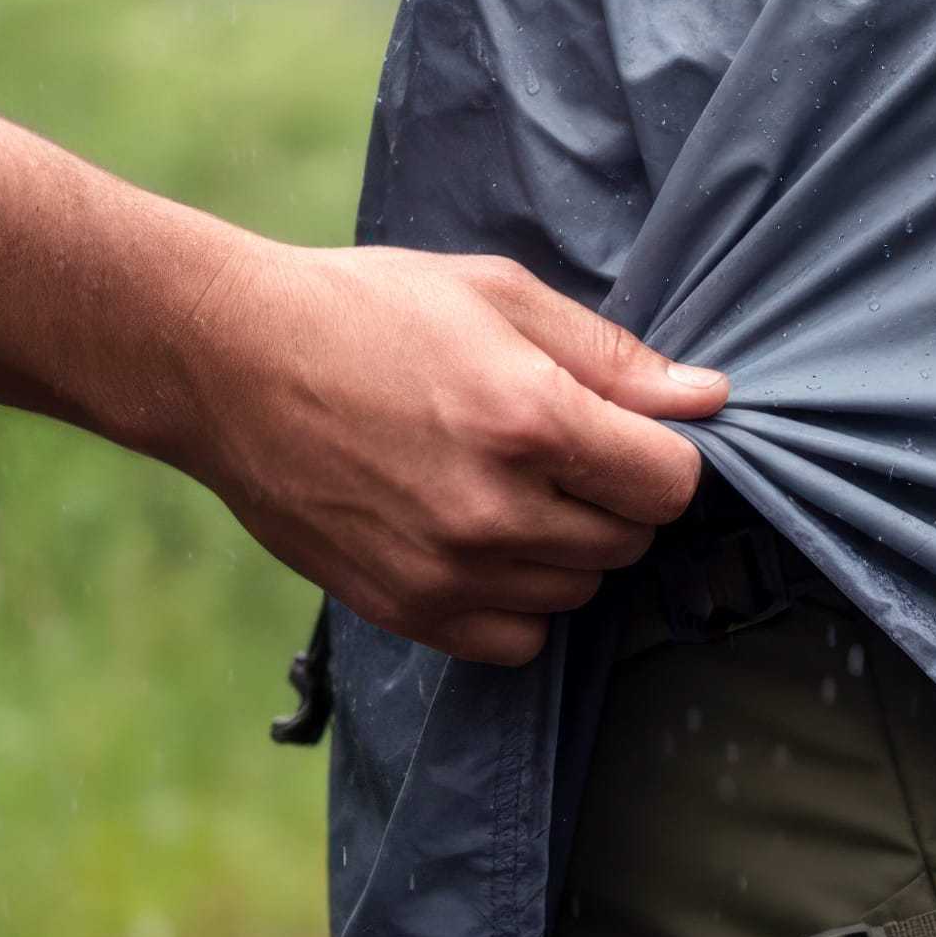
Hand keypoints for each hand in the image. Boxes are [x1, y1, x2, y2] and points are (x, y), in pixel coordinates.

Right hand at [180, 242, 727, 664]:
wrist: (224, 361)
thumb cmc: (365, 311)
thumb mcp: (498, 297)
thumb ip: (614, 358)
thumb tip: (711, 399)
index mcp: (531, 420)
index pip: (671, 485)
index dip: (662, 458)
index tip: (626, 435)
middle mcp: (496, 509)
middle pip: (629, 541)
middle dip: (613, 499)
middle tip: (555, 452)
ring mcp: (449, 570)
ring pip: (577, 591)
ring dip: (565, 549)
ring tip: (504, 488)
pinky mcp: (407, 609)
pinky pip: (518, 639)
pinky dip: (517, 602)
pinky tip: (479, 543)